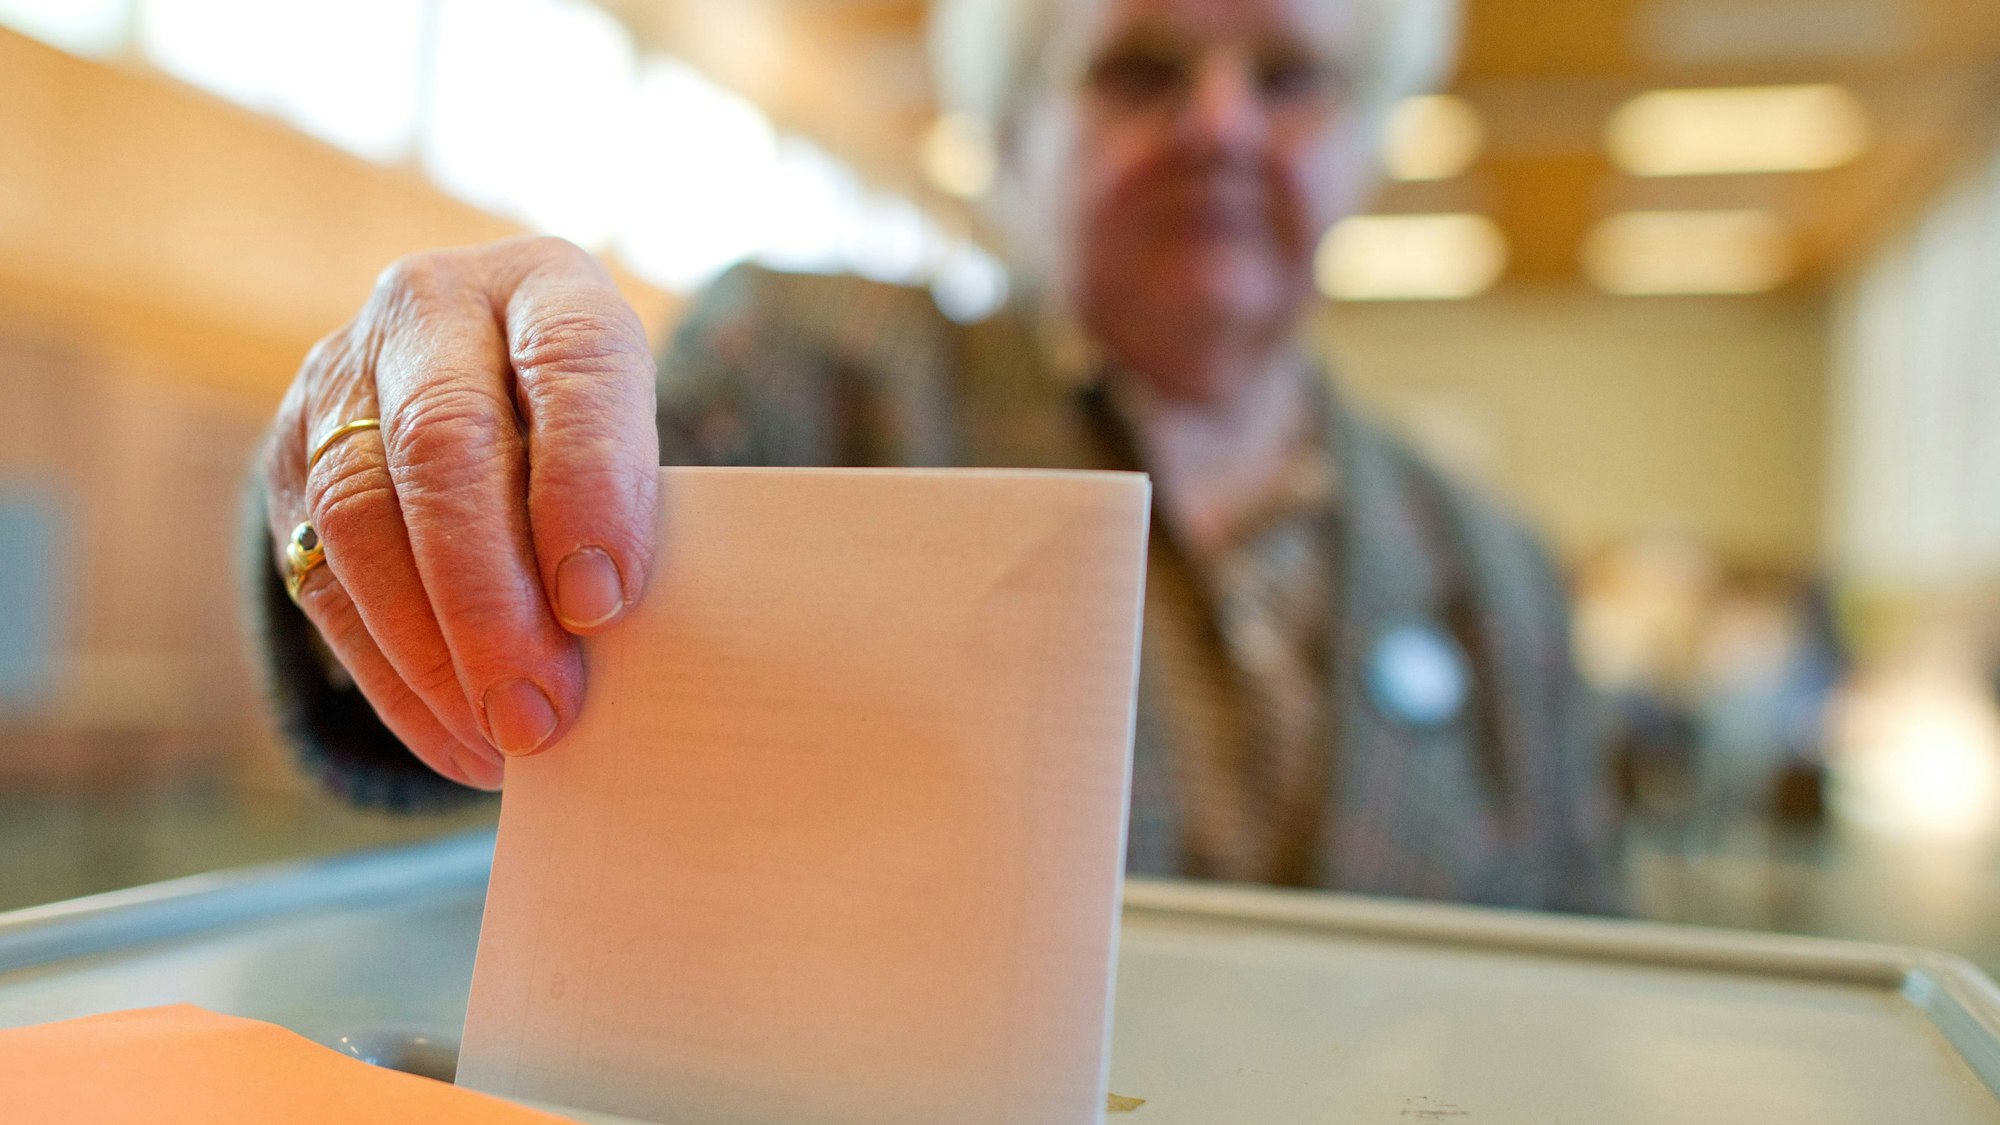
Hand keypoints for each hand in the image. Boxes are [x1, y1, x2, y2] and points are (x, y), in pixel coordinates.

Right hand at [262, 237, 659, 788]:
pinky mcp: (288, 462)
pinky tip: (456, 740)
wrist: (478, 374)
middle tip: (543, 708)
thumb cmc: (596, 427)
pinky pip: (326, 580)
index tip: (605, 601)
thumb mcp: (634, 430)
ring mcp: (341, 379)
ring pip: (361, 516)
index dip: (587, 484)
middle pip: (443, 446)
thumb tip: (608, 644)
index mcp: (547, 283)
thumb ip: (626, 501)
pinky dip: (394, 677)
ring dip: (434, 650)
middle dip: (490, 597)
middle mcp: (431, 309)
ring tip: (504, 739)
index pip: (569, 365)